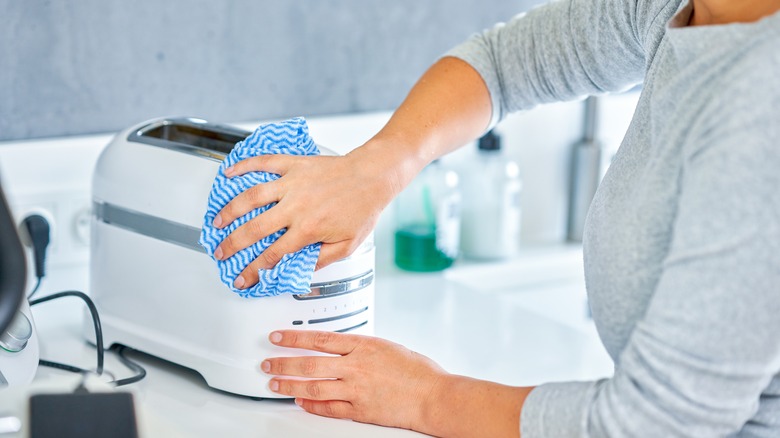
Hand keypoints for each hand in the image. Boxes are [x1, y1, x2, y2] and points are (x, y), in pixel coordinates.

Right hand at [212, 144, 403, 288]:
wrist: (372, 176)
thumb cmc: (362, 208)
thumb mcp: (347, 246)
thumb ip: (321, 260)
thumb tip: (300, 271)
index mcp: (307, 229)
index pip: (272, 255)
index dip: (254, 271)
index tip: (243, 279)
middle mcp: (295, 207)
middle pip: (254, 229)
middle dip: (232, 245)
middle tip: (220, 253)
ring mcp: (292, 183)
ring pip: (251, 197)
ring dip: (229, 211)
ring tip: (216, 222)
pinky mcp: (294, 164)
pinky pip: (263, 163)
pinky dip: (243, 166)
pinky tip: (229, 172)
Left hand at [261, 330, 447, 431]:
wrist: (433, 396)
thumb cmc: (418, 371)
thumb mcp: (387, 346)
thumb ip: (362, 347)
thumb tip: (341, 348)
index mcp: (363, 346)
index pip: (319, 338)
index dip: (294, 338)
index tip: (277, 337)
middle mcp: (356, 367)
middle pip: (309, 363)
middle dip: (283, 362)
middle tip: (267, 362)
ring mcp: (356, 389)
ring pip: (313, 386)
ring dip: (289, 385)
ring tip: (275, 383)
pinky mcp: (359, 410)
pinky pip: (328, 408)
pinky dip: (311, 405)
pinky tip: (300, 401)